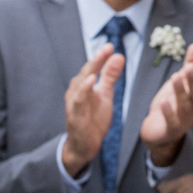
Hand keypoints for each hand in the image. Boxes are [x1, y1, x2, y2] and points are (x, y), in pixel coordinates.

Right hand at [62, 45, 125, 175]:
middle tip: (107, 47)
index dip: (101, 56)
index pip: (93, 68)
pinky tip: (92, 82)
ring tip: (99, 59)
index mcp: (84, 85)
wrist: (84, 146)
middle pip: (86, 72)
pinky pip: (78, 101)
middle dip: (96, 60)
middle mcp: (76, 91)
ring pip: (80, 84)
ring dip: (89, 71)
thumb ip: (110, 76)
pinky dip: (83, 90)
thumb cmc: (93, 118)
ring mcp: (74, 103)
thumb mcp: (105, 95)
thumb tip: (118, 55)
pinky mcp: (75, 116)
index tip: (111, 46)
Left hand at [140, 43, 192, 166]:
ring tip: (175, 77)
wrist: (159, 131)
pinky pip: (171, 121)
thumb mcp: (183, 82)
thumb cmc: (174, 102)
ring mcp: (183, 119)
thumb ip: (191, 65)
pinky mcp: (170, 129)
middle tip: (190, 67)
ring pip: (183, 106)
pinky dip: (168, 112)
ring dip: (180, 92)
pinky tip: (163, 101)